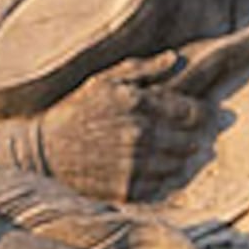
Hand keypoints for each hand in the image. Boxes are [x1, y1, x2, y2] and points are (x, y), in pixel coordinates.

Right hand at [22, 58, 212, 201]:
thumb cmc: (75, 111)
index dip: (204, 115)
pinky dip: (160, 180)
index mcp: (138, 103)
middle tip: (193, 139)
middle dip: (194, 139)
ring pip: (179, 166)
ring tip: (169, 155)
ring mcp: (134, 164)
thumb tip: (174, 58)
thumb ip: (142, 69)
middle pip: (191, 142)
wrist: (42, 151)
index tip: (205, 117)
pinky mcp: (127, 189)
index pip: (193, 112)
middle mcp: (139, 134)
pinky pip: (160, 186)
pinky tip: (148, 170)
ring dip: (179, 161)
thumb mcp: (103, 80)